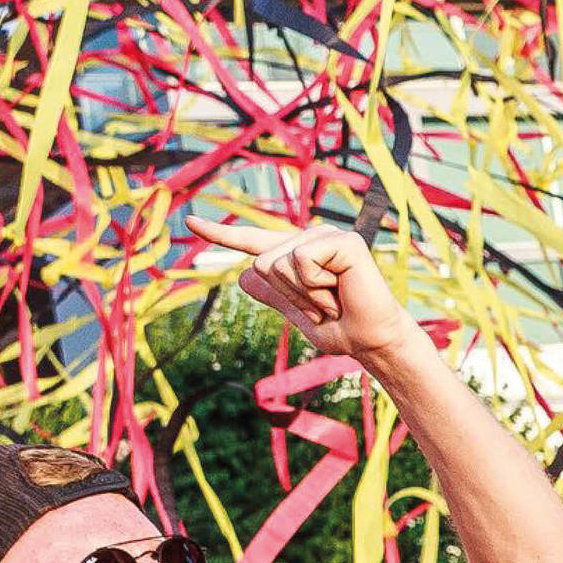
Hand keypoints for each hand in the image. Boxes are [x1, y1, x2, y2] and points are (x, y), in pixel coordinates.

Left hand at [236, 226, 425, 366]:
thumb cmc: (340, 329)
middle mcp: (308, 239)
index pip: (251, 242)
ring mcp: (325, 236)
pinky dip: (316, 285)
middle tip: (321, 306)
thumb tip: (243, 277)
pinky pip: (301, 260)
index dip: (220, 234)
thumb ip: (272, 295)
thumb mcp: (296, 314)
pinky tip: (340, 291)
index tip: (191, 221)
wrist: (371, 341)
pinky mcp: (342, 240)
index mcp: (294, 255)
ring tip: (333, 300)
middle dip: (287, 295)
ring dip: (303, 295)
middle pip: (260, 263)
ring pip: (277, 263)